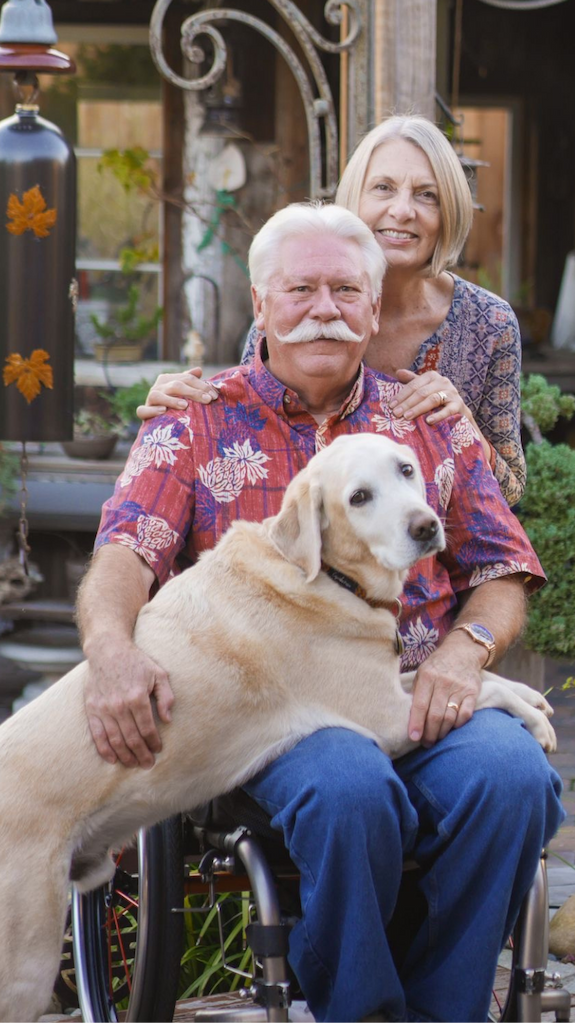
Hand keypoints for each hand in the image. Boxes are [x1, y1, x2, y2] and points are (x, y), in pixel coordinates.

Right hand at [84, 640, 173, 767]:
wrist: (108, 650)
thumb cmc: (136, 662)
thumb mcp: (159, 673)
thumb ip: (166, 697)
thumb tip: (168, 719)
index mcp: (137, 697)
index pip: (147, 729)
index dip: (154, 743)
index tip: (158, 749)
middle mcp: (120, 706)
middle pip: (132, 739)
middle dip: (142, 754)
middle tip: (148, 764)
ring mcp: (104, 709)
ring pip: (115, 740)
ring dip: (125, 756)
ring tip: (133, 764)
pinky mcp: (92, 709)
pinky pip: (97, 735)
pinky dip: (105, 750)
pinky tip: (113, 759)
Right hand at [136, 368, 219, 419]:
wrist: (157, 420)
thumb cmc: (174, 404)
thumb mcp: (183, 392)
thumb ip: (189, 381)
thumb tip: (199, 369)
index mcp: (167, 379)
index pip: (187, 379)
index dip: (202, 386)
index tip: (215, 396)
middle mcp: (158, 387)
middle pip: (176, 386)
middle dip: (193, 392)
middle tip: (207, 400)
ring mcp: (149, 399)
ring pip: (158, 396)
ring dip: (172, 400)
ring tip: (185, 406)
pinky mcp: (143, 412)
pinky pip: (143, 410)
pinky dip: (152, 410)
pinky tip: (163, 411)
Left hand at [390, 369, 467, 424]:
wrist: (458, 410)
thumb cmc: (437, 398)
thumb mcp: (424, 388)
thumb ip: (412, 381)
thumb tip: (398, 372)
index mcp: (431, 376)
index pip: (413, 385)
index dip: (401, 395)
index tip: (391, 405)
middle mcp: (442, 381)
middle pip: (421, 393)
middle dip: (407, 403)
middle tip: (396, 413)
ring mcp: (451, 392)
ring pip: (432, 400)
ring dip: (418, 409)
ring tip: (407, 417)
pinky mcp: (458, 405)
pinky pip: (448, 410)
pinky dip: (438, 415)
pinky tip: (428, 421)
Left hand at [408, 634, 482, 746]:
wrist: (463, 651)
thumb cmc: (437, 666)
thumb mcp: (422, 672)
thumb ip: (417, 692)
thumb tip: (410, 717)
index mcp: (427, 676)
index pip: (420, 704)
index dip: (416, 723)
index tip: (414, 737)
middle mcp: (443, 682)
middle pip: (435, 715)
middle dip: (429, 733)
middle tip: (426, 743)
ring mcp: (459, 687)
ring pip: (450, 717)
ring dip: (442, 732)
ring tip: (437, 738)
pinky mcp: (473, 692)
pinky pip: (465, 714)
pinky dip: (458, 725)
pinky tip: (452, 728)